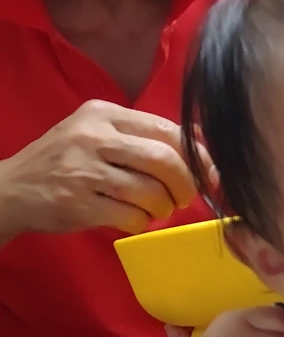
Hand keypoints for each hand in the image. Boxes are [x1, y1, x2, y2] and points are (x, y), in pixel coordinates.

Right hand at [0, 100, 211, 237]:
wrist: (10, 189)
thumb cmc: (66, 162)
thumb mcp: (99, 134)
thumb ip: (144, 136)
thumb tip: (202, 142)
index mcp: (103, 114)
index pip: (167, 130)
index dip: (198, 156)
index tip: (209, 175)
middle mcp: (93, 136)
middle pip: (164, 160)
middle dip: (186, 185)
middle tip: (185, 198)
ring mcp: (83, 170)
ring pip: (150, 191)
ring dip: (163, 207)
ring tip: (157, 210)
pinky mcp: (78, 203)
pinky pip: (131, 217)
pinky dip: (142, 222)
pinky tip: (135, 219)